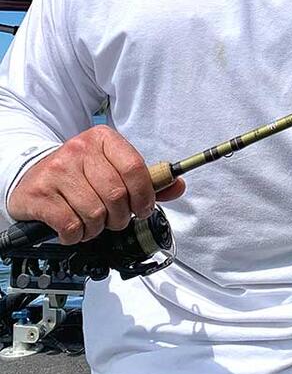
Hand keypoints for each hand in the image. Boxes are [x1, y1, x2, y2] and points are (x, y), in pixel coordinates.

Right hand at [7, 126, 185, 244]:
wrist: (32, 176)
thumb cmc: (78, 174)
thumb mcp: (112, 168)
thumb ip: (146, 179)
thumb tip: (177, 185)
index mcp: (103, 139)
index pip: (134, 167)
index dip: (144, 195)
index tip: (143, 208)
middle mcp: (79, 149)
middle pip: (116, 194)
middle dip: (120, 216)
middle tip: (114, 219)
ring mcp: (57, 170)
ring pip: (94, 213)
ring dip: (97, 228)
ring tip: (91, 222)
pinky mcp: (40, 193)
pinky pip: (71, 225)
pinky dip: (77, 235)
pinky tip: (74, 228)